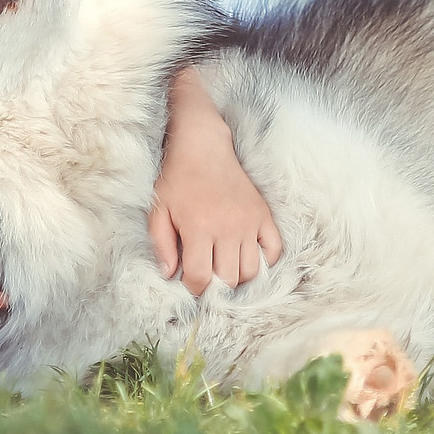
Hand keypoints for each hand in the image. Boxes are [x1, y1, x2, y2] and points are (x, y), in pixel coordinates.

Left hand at [150, 66, 284, 295]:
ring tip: (225, 266)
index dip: (193, 287)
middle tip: (207, 274)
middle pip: (229, 279)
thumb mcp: (159, 210)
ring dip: (239, 275)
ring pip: (253, 270)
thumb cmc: (177, 178)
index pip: (201, 278)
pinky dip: (266, 259)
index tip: (189, 280)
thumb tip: (169, 275)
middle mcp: (228, 228)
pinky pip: (275, 249)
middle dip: (216, 284)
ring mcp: (249, 221)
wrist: (203, 145)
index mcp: (199, 228)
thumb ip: (162, 245)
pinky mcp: (263, 214)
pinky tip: (249, 255)